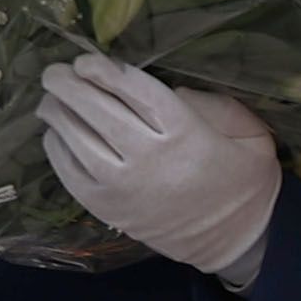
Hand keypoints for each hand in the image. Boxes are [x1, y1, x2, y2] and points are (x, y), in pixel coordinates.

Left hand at [38, 57, 280, 282]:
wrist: (236, 239)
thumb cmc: (243, 179)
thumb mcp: (250, 131)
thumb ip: (214, 103)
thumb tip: (170, 88)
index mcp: (184, 132)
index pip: (132, 90)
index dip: (103, 70)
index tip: (86, 60)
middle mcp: (148, 157)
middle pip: (96, 110)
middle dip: (68, 85)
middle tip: (55, 71)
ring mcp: (123, 187)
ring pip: (75, 139)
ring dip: (56, 113)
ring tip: (50, 98)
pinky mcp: (108, 210)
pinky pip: (69, 173)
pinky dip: (57, 148)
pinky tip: (56, 133)